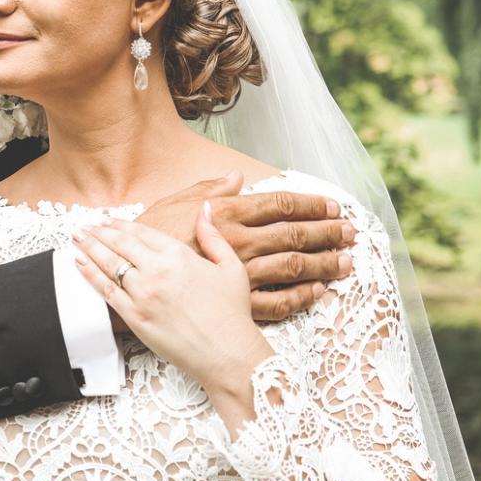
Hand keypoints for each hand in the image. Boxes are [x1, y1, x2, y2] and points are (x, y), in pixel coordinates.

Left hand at [70, 205, 275, 398]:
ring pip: (108, 264)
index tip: (108, 220)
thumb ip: (213, 236)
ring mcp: (143, 295)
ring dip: (89, 248)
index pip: (142, 233)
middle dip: (98, 232)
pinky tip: (79, 263)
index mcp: (179, 256)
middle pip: (120, 245)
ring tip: (76, 238)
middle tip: (83, 226)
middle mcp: (157, 272)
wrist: (228, 354)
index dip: (120, 224)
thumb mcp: (231, 267)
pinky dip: (89, 274)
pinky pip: (106, 291)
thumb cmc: (232, 314)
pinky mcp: (134, 317)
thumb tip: (203, 209)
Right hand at [133, 171, 354, 321]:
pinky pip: (277, 302)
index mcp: (228, 215)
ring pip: (292, 268)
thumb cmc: (148, 239)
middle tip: (352, 234)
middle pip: (295, 235)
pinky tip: (318, 293)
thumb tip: (235, 178)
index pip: (281, 205)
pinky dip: (301, 298)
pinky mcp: (235, 302)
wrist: (128, 279)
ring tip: (346, 263)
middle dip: (327, 234)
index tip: (334, 207)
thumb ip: (208, 191)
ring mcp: (240, 275)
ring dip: (323, 265)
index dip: (312, 205)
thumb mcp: (174, 204)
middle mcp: (239, 243)